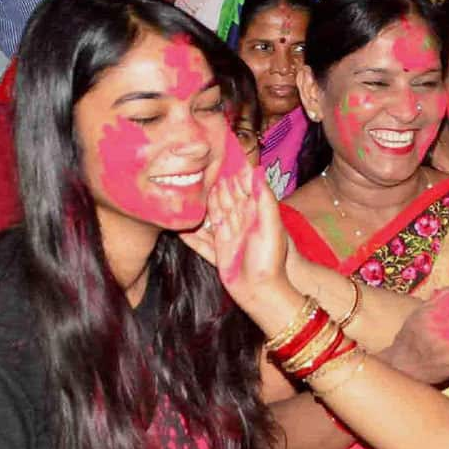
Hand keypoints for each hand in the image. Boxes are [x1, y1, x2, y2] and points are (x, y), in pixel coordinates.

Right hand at [180, 130, 290, 315]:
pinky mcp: (219, 253)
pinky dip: (190, 233)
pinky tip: (178, 226)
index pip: (244, 189)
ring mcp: (229, 238)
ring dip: (202, 204)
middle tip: (200, 167)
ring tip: (188, 189)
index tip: (225, 156)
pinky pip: (201, 240)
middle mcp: (241, 224)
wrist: (261, 293)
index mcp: (255, 215)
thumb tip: (256, 170)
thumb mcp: (271, 225)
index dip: (235, 173)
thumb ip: (263, 199)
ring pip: (212, 216)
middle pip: (226, 200)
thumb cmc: (269, 259)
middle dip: (215, 185)